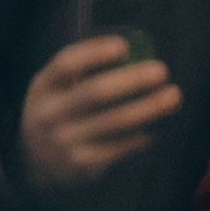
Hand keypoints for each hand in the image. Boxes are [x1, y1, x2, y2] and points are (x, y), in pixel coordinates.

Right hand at [16, 34, 181, 187]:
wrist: (35, 161)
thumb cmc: (59, 111)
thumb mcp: (55, 88)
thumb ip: (82, 72)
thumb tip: (136, 51)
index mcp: (44, 87)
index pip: (66, 64)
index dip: (94, 53)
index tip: (124, 46)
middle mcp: (50, 114)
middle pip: (94, 92)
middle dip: (132, 80)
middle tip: (161, 71)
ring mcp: (65, 141)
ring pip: (114, 121)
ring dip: (148, 107)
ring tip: (173, 96)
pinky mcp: (81, 164)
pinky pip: (119, 147)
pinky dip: (142, 136)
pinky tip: (158, 127)